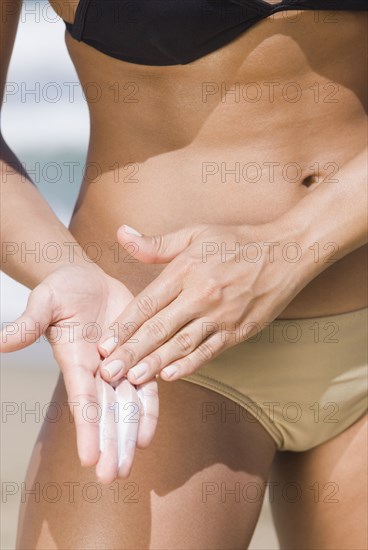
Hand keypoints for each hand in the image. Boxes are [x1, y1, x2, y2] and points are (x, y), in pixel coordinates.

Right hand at [0, 264, 158, 483]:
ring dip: (127, 437)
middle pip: (105, 413)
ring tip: (128, 466)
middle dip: (109, 444)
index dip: (87, 428)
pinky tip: (148, 436)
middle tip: (112, 476)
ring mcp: (118, 366)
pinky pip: (147, 387)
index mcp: (75, 361)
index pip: (82, 400)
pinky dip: (148, 410)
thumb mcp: (44, 302)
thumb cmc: (61, 290)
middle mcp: (96, 371)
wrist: (86, 280)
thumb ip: (28, 324)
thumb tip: (1, 341)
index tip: (89, 459)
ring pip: (126, 408)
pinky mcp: (138, 355)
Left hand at [98, 222, 307, 383]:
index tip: (103, 344)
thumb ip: (157, 243)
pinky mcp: (240, 330)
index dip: (123, 325)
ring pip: (182, 344)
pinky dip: (190, 365)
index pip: (147, 303)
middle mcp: (202, 294)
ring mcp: (222, 315)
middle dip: (131, 352)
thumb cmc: (238, 240)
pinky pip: (210, 351)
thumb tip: (121, 234)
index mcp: (187, 270)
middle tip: (108, 372)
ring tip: (132, 379)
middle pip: (159, 328)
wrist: (288, 252)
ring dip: (155, 363)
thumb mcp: (196, 232)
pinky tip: (171, 376)